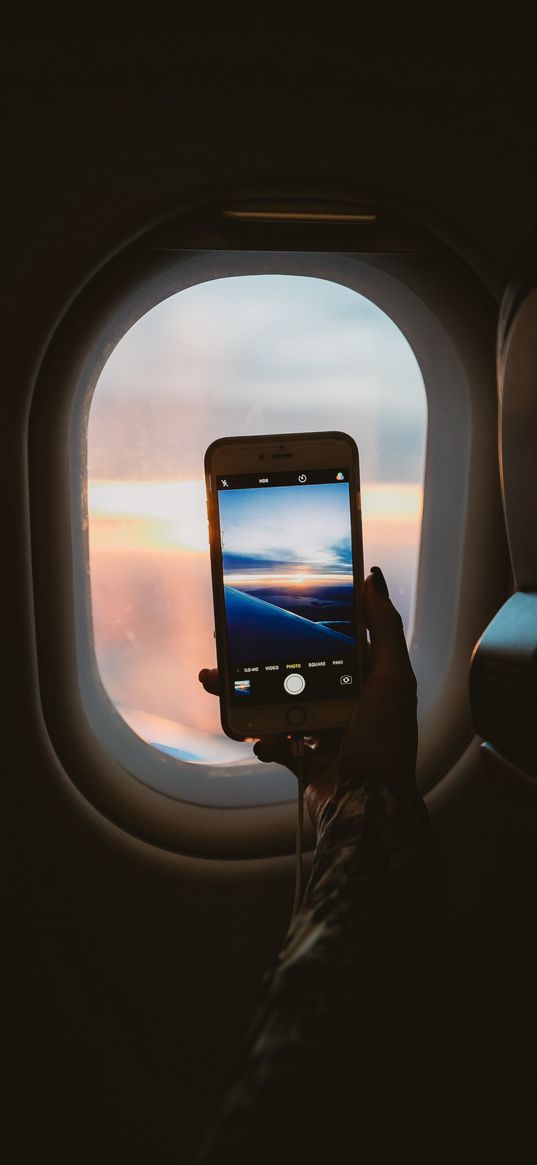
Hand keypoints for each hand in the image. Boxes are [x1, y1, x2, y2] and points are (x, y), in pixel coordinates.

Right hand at [199, 568, 416, 829]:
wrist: (367, 810)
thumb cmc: (385, 744)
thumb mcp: (392, 678)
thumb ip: (384, 628)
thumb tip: (373, 580)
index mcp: (365, 679)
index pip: (328, 641)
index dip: (299, 625)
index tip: (269, 608)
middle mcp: (344, 702)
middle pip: (292, 670)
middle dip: (257, 659)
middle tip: (227, 647)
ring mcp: (321, 731)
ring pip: (274, 702)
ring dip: (245, 694)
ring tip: (218, 684)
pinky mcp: (304, 759)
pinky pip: (273, 741)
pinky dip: (263, 739)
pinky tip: (263, 740)